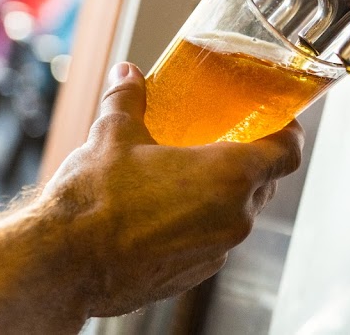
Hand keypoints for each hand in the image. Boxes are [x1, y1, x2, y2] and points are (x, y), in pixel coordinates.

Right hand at [41, 62, 303, 317]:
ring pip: (239, 214)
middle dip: (252, 161)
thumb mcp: (113, 135)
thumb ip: (128, 99)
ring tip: (191, 174)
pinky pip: (214, 241)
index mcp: (229, 177)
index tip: (279, 122)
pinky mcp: (194, 274)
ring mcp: (217, 251)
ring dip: (225, 194)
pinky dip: (202, 223)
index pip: (288, 153)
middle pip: (266, 182)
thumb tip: (127, 75)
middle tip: (228, 140)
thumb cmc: (93, 202)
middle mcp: (234, 217)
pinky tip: (168, 211)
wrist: (61, 266)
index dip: (288, 134)